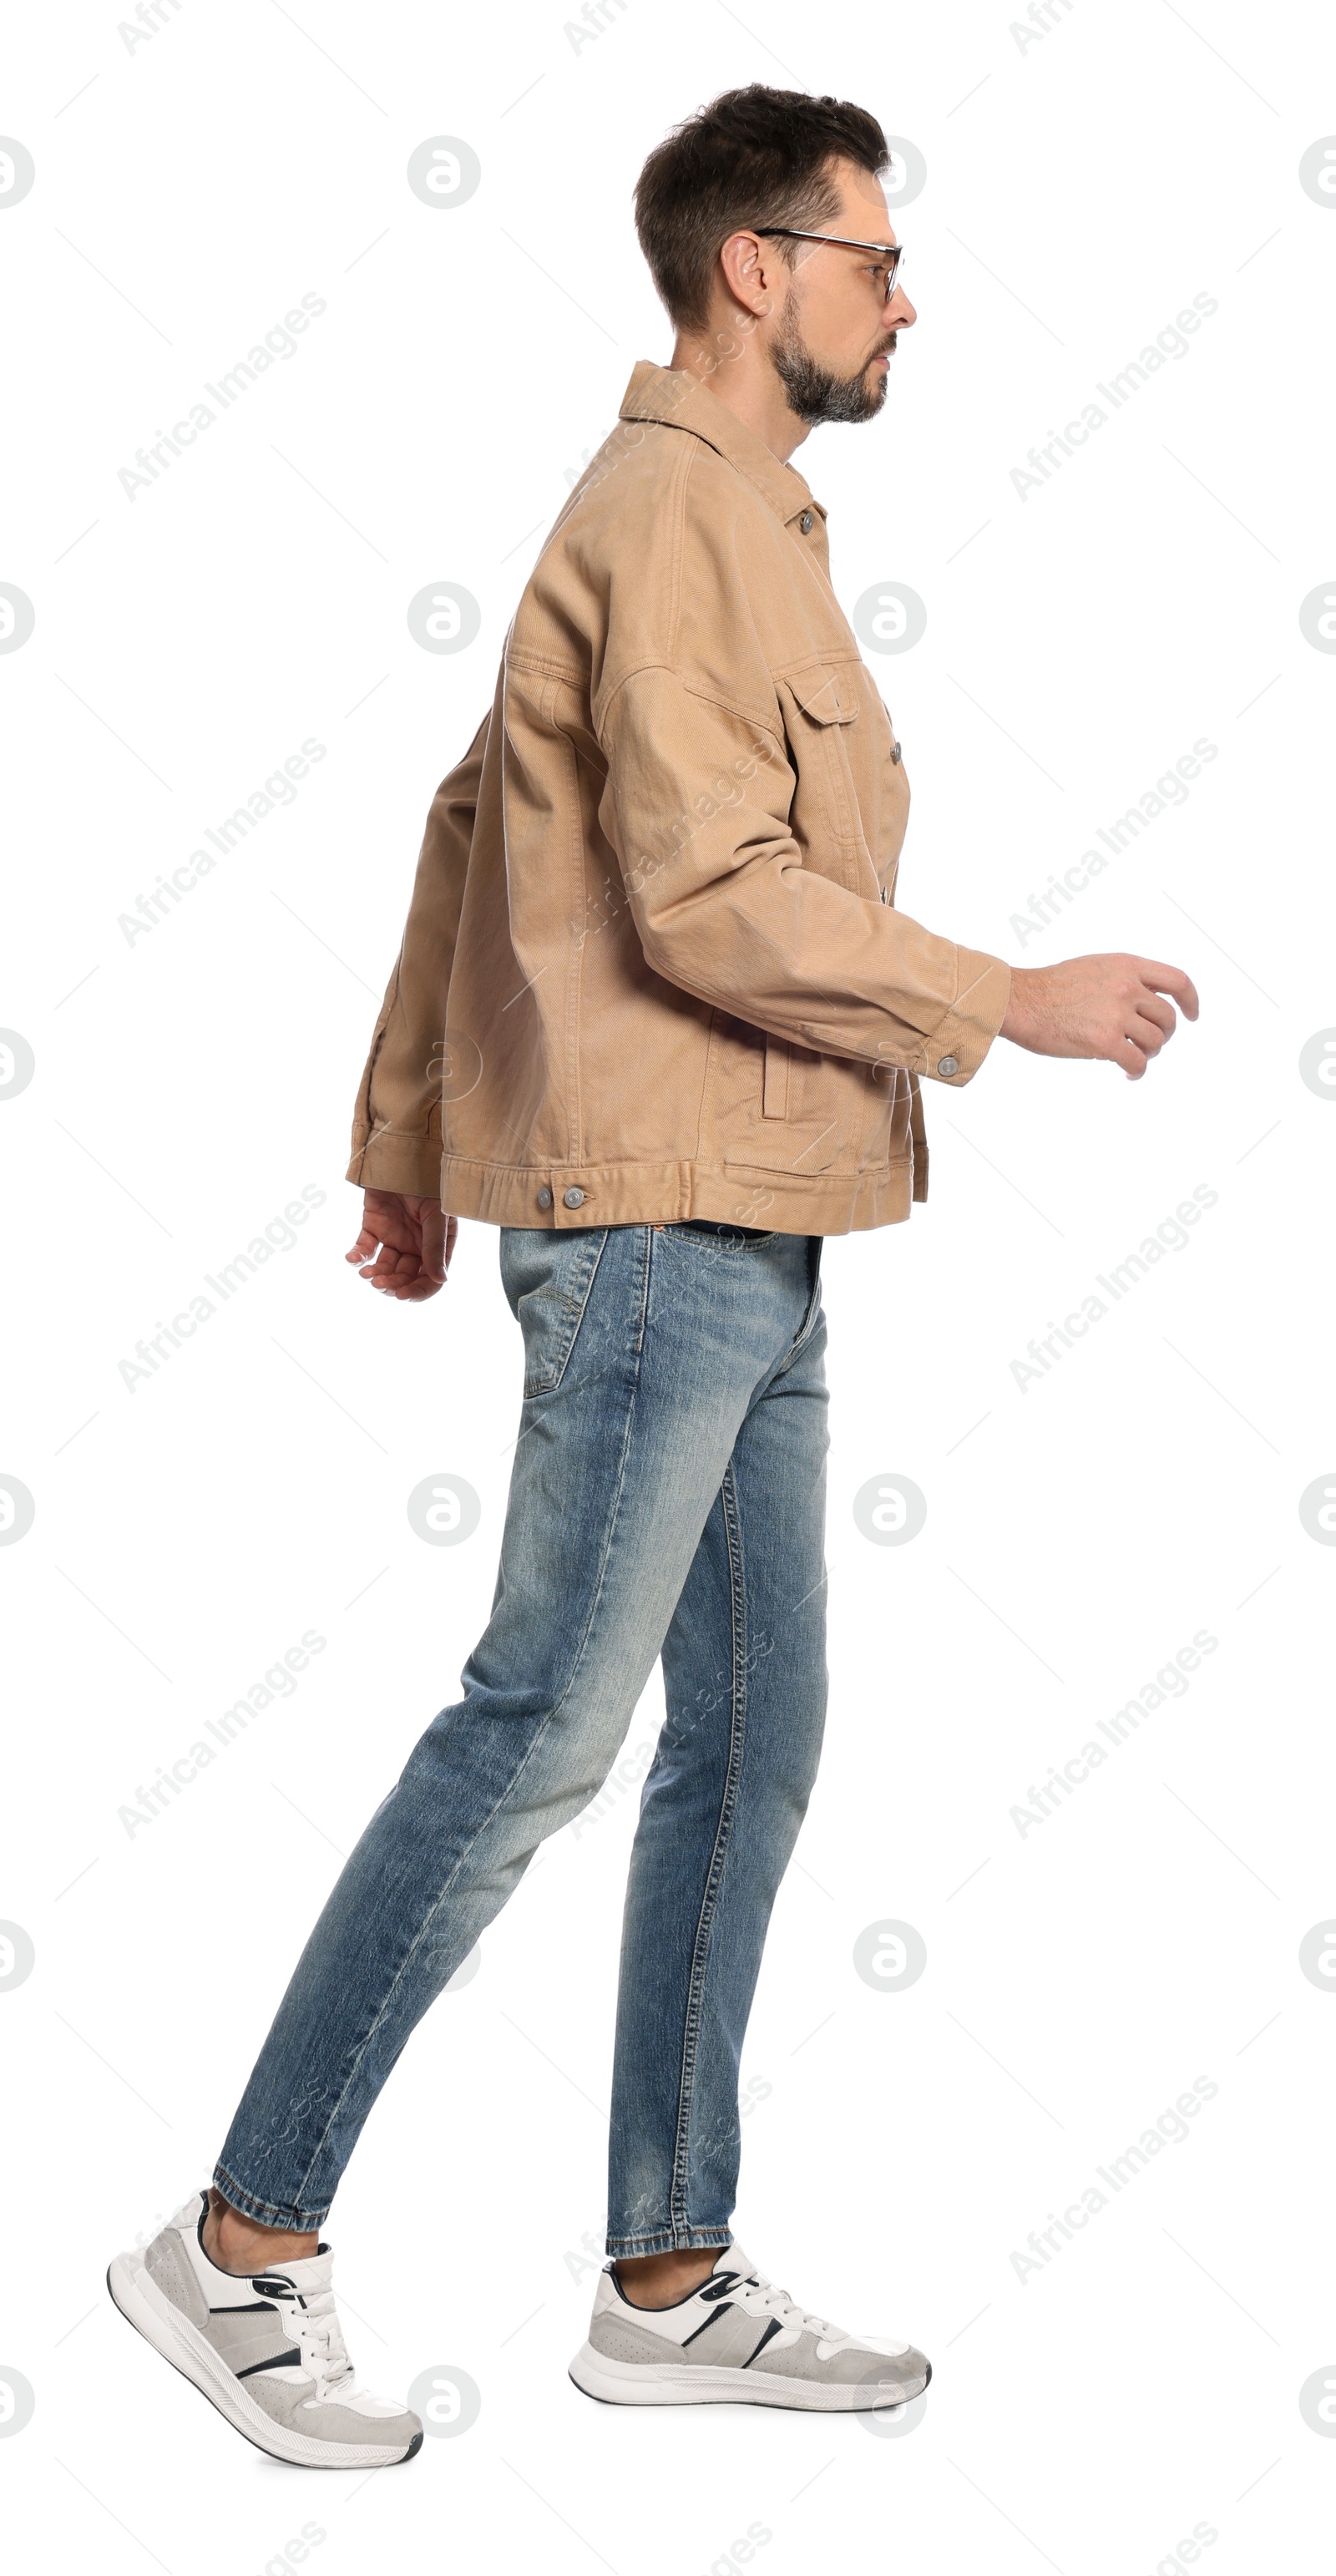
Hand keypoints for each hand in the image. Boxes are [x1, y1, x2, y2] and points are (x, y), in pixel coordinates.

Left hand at [345, 1190, 455, 1299]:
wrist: (402, 1155)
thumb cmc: (427, 1182)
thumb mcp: (436, 1215)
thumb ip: (435, 1247)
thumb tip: (440, 1280)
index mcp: (437, 1245)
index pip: (430, 1278)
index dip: (417, 1291)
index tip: (403, 1295)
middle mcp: (416, 1245)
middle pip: (405, 1277)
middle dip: (393, 1284)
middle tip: (380, 1284)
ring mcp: (394, 1237)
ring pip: (384, 1267)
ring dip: (375, 1274)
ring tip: (367, 1274)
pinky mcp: (373, 1227)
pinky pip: (364, 1248)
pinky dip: (357, 1257)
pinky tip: (353, 1259)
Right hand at [1000, 955, 1198, 1079]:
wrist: (1019, 1001)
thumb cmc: (1049, 987)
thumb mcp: (1095, 966)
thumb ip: (1124, 977)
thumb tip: (1147, 1000)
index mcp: (1127, 966)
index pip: (1177, 981)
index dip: (1190, 1000)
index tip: (1192, 1015)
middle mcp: (1127, 987)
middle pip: (1168, 1018)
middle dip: (1163, 1034)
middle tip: (1148, 1043)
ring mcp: (1116, 1014)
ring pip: (1155, 1042)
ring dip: (1148, 1053)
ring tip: (1133, 1056)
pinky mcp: (1104, 1042)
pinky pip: (1137, 1062)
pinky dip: (1137, 1071)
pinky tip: (1128, 1073)